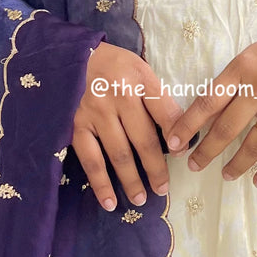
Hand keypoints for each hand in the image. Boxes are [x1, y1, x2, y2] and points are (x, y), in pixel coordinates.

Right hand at [73, 41, 183, 211]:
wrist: (71, 56)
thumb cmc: (113, 65)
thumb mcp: (140, 70)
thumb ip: (157, 98)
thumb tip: (178, 135)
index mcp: (139, 78)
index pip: (164, 111)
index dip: (177, 134)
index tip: (185, 153)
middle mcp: (118, 96)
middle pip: (143, 139)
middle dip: (156, 168)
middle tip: (164, 188)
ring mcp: (95, 112)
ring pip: (118, 154)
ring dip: (132, 180)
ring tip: (142, 199)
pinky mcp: (75, 125)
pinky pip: (90, 159)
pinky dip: (100, 183)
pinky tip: (109, 201)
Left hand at [167, 12, 256, 186]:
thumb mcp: (251, 56)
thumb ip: (232, 82)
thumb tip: (207, 118)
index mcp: (243, 67)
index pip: (208, 102)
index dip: (188, 125)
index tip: (174, 143)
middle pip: (226, 128)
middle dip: (206, 151)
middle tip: (193, 165)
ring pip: (253, 145)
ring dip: (236, 164)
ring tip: (225, 174)